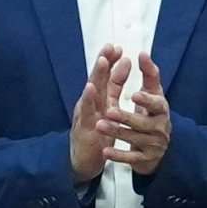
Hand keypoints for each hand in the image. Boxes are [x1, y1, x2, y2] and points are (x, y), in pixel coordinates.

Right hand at [65, 48, 125, 182]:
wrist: (83, 161)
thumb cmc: (96, 134)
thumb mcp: (109, 108)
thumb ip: (114, 87)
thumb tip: (123, 64)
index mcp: (99, 99)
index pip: (106, 77)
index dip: (111, 62)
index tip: (117, 47)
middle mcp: (90, 104)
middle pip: (97, 79)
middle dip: (103, 62)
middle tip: (109, 46)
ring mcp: (85, 114)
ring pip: (91, 91)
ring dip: (96, 75)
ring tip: (102, 61)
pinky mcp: (83, 127)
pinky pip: (86, 111)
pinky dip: (88, 99)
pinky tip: (90, 88)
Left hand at [104, 63, 171, 177]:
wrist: (158, 147)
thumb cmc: (152, 114)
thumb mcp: (153, 94)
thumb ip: (149, 74)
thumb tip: (143, 53)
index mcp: (161, 110)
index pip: (156, 104)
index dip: (146, 100)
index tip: (133, 94)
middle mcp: (160, 128)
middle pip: (142, 123)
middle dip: (125, 117)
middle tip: (109, 111)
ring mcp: (153, 145)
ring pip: (134, 139)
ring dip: (116, 132)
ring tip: (99, 125)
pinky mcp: (144, 159)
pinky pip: (130, 159)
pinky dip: (118, 156)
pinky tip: (105, 151)